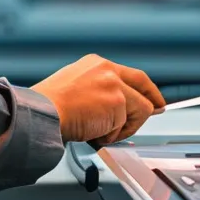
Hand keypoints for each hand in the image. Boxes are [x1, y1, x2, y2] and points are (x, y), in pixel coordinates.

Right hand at [31, 54, 165, 145]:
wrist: (41, 113)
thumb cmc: (49, 107)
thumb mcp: (74, 88)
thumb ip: (98, 91)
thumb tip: (114, 106)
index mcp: (96, 64)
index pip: (130, 74)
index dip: (145, 88)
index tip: (153, 98)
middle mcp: (107, 70)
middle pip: (143, 85)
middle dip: (151, 102)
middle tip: (157, 111)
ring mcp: (114, 85)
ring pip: (140, 110)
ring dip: (124, 127)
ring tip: (102, 132)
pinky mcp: (118, 103)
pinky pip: (128, 126)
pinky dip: (114, 135)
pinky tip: (96, 134)